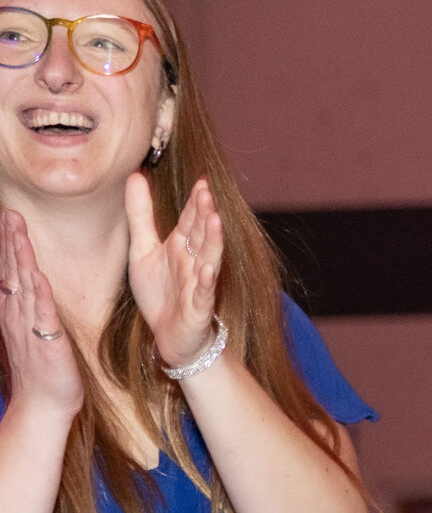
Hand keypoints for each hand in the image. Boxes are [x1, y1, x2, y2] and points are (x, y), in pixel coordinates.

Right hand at [0, 211, 78, 421]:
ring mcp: (30, 326)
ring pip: (23, 284)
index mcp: (16, 311)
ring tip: (17, 230)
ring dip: (20, 256)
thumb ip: (31, 306)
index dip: (8, 245)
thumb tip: (30, 282)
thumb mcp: (33, 331)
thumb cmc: (43, 369)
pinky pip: (42, 314)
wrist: (44, 403)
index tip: (7, 218)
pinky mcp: (47, 341)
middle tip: (8, 212)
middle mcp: (18, 314)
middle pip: (12, 270)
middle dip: (10, 240)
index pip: (10, 271)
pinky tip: (37, 274)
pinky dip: (39, 293)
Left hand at [124, 173, 221, 371]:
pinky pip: (203, 293)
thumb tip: (135, 175)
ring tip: (215, 221)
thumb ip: (140, 214)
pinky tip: (208, 269)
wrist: (170, 337)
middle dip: (204, 214)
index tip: (201, 180)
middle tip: (207, 191)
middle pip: (201, 234)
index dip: (195, 202)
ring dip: (213, 241)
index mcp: (181, 247)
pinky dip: (206, 282)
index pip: (190, 220)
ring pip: (208, 259)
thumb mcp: (143, 250)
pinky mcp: (198, 308)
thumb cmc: (161, 295)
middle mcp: (194, 262)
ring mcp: (199, 284)